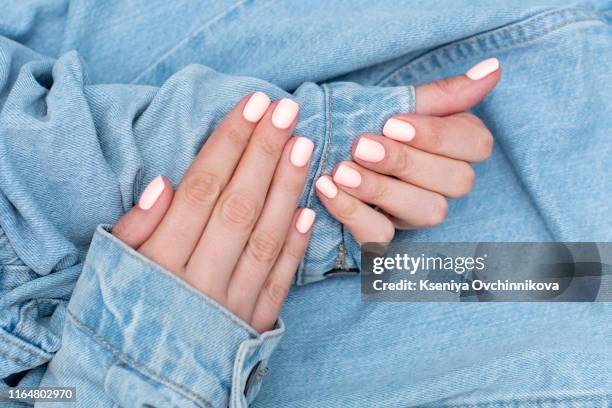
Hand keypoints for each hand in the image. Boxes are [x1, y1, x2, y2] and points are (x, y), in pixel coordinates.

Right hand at [112, 93, 314, 332]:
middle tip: (286, 110)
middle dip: (264, 152)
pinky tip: (309, 209)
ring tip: (304, 144)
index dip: (229, 143)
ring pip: (265, 237)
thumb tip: (164, 181)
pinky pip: (279, 282)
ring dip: (287, 188)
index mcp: (160, 263)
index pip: (202, 189)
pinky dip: (296, 247)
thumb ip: (134, 231)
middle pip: (238, 204)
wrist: (138, 392)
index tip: (252, 105)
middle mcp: (201, 282)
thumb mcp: (107, 274)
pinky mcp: (253, 326)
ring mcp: (232, 306)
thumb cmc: (117, 322)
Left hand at [315, 58, 499, 242]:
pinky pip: (381, 236)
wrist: (312, 146)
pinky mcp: (385, 236)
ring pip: (428, 212)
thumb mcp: (394, 103)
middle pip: (458, 182)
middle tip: (362, 146)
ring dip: (381, 190)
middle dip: (406, 162)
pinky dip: (352, 213)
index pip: (476, 145)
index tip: (392, 124)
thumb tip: (493, 68)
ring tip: (342, 170)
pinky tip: (328, 189)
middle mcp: (443, 185)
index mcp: (455, 147)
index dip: (437, 137)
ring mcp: (415, 214)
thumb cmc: (359, 123)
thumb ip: (442, 94)